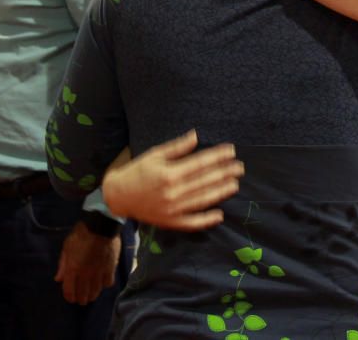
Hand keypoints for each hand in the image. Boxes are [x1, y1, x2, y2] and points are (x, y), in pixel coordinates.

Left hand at [54, 221, 121, 304]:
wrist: (100, 226)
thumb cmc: (80, 234)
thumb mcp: (66, 247)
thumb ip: (63, 264)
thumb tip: (58, 279)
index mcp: (72, 269)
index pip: (69, 291)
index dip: (69, 297)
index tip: (70, 298)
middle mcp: (85, 275)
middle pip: (83, 295)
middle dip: (81, 299)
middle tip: (81, 299)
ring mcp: (98, 273)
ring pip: (95, 292)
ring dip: (92, 295)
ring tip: (91, 295)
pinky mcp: (110, 269)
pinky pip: (107, 284)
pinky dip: (104, 285)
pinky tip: (102, 282)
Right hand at [103, 130, 242, 230]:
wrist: (118, 196)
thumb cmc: (136, 171)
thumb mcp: (153, 155)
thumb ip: (176, 148)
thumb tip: (196, 136)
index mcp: (169, 173)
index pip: (200, 163)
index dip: (217, 156)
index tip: (231, 150)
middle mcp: (173, 192)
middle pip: (205, 181)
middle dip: (224, 172)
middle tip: (240, 167)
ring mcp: (173, 209)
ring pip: (203, 200)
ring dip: (221, 192)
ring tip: (235, 183)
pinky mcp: (171, 222)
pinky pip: (193, 222)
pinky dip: (207, 219)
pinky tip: (219, 214)